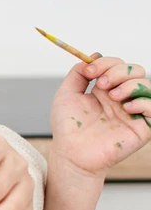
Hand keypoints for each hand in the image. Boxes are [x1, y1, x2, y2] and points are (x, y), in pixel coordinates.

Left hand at [50, 56, 150, 175]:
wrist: (71, 153)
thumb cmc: (68, 127)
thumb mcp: (66, 94)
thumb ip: (78, 73)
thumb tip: (93, 56)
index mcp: (105, 89)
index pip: (117, 65)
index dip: (106, 63)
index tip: (90, 72)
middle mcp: (121, 98)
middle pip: (136, 70)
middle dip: (118, 71)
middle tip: (101, 85)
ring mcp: (133, 111)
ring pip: (147, 84)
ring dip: (130, 84)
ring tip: (112, 97)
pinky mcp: (142, 127)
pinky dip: (144, 101)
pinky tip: (127, 107)